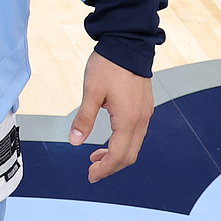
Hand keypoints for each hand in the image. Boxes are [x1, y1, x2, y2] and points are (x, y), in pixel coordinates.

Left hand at [70, 51, 154, 182]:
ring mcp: (145, 114)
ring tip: (96, 156)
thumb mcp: (91, 92)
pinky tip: (108, 139)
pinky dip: (123, 142)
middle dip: (111, 166)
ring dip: (116, 155)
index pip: (118, 155)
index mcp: (128, 120)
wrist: (128, 44)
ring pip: (134, 145)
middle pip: (129, 155)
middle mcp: (141, 120)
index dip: (104, 169)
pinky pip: (136, 133)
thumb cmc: (108, 66)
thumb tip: (74, 141)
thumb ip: (84, 118)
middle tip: (92, 170)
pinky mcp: (144, 107)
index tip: (91, 176)